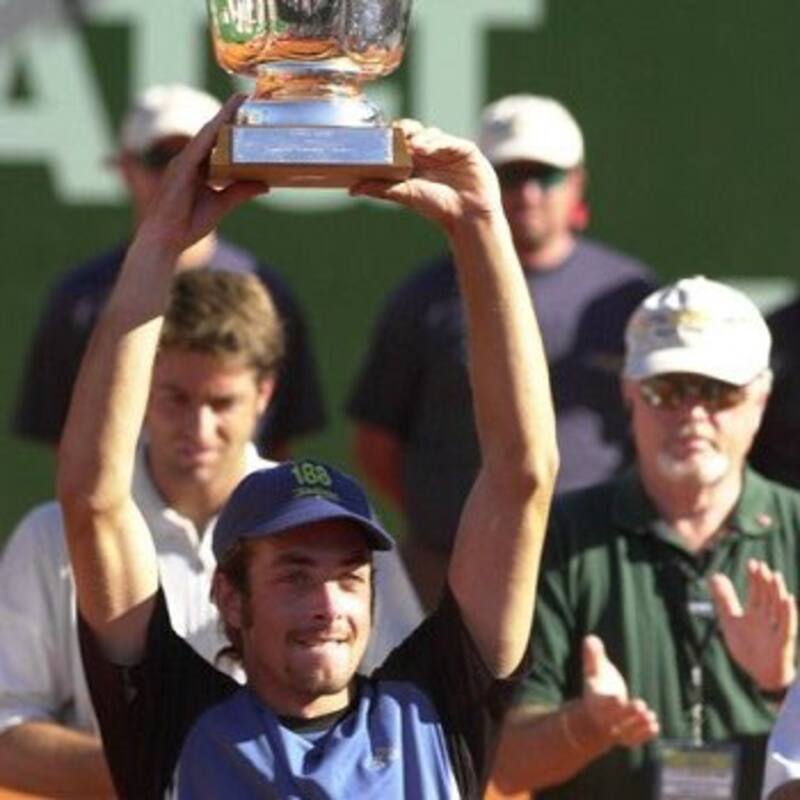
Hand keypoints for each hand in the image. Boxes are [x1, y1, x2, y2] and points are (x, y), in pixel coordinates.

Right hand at [135, 94, 266, 255]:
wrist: (166, 240)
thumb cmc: (188, 224)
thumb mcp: (222, 204)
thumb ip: (241, 192)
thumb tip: (266, 184)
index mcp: (197, 168)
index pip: (216, 141)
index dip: (229, 124)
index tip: (244, 107)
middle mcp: (188, 161)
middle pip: (211, 132)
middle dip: (227, 114)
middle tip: (245, 95)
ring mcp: (182, 163)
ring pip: (205, 134)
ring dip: (222, 117)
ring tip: (239, 101)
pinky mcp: (180, 170)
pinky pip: (198, 147)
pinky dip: (211, 134)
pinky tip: (222, 123)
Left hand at [350, 120, 502, 232]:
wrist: (467, 218)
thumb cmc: (437, 208)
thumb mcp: (404, 195)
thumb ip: (379, 188)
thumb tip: (352, 189)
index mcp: (415, 161)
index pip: (400, 140)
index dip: (391, 135)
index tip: (380, 134)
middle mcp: (431, 152)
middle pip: (414, 130)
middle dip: (404, 129)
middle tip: (395, 133)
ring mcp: (448, 150)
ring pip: (430, 133)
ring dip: (420, 138)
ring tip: (413, 148)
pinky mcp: (465, 149)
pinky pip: (448, 140)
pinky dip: (436, 142)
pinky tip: (426, 149)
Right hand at [581, 635, 659, 749]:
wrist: (594, 715)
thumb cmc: (597, 687)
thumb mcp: (593, 671)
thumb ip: (593, 656)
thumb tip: (591, 638)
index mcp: (595, 701)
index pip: (602, 704)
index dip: (610, 702)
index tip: (619, 698)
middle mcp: (604, 718)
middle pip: (615, 720)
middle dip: (628, 714)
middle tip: (641, 705)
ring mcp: (615, 730)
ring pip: (626, 733)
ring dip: (639, 726)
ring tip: (650, 716)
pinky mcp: (626, 737)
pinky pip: (634, 740)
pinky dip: (644, 735)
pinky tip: (655, 725)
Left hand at [710, 559, 796, 690]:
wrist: (758, 675)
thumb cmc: (748, 647)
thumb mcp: (730, 620)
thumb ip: (724, 600)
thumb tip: (714, 575)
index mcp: (755, 613)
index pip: (756, 592)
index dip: (754, 578)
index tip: (752, 562)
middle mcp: (767, 619)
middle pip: (767, 596)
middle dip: (764, 581)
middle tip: (760, 564)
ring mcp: (775, 630)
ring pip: (778, 608)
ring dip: (777, 592)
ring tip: (774, 575)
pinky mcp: (783, 643)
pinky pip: (787, 626)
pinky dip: (788, 613)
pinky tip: (788, 599)